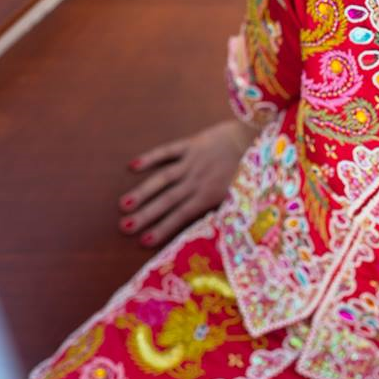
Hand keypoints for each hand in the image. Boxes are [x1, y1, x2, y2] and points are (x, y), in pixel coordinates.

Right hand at [117, 119, 260, 247]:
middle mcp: (197, 180)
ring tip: (124, 205)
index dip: (162, 229)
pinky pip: (168, 151)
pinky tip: (132, 166)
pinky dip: (151, 158)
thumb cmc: (249, 168)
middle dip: (146, 215)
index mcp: (209, 195)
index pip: (181, 216)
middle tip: (123, 227)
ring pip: (163, 179)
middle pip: (168, 200)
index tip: (143, 241)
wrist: (255, 137)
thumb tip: (209, 228)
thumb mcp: (239, 194)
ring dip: (143, 191)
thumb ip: (221, 209)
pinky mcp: (191, 144)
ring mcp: (192, 161)